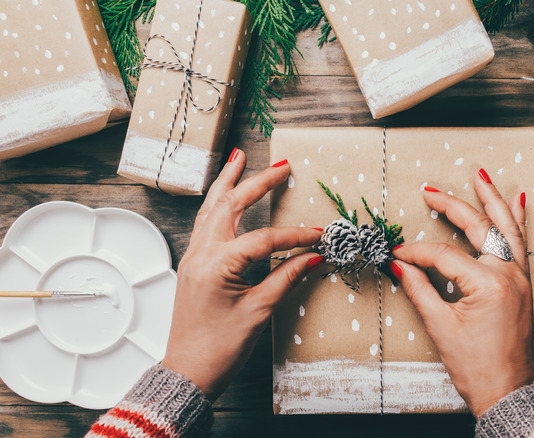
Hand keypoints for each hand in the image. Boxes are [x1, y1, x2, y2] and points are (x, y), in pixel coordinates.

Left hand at [161, 151, 322, 399]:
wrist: (188, 372)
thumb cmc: (219, 348)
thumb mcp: (259, 312)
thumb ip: (287, 278)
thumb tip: (314, 257)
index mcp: (216, 264)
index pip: (264, 239)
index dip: (295, 236)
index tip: (320, 235)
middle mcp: (200, 253)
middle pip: (230, 206)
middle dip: (256, 182)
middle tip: (281, 165)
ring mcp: (193, 257)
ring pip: (211, 208)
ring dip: (228, 183)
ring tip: (239, 159)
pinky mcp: (193, 264)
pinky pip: (205, 223)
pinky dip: (218, 203)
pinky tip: (225, 196)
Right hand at [390, 169, 533, 417]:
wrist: (507, 392)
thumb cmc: (477, 366)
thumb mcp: (441, 327)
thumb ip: (419, 289)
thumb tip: (398, 265)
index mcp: (488, 284)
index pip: (444, 255)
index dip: (416, 252)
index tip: (396, 255)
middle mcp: (509, 274)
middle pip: (479, 228)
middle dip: (452, 206)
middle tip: (430, 190)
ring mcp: (521, 277)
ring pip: (507, 228)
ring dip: (493, 200)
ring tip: (481, 176)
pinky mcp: (523, 284)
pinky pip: (521, 244)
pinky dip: (517, 221)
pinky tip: (518, 202)